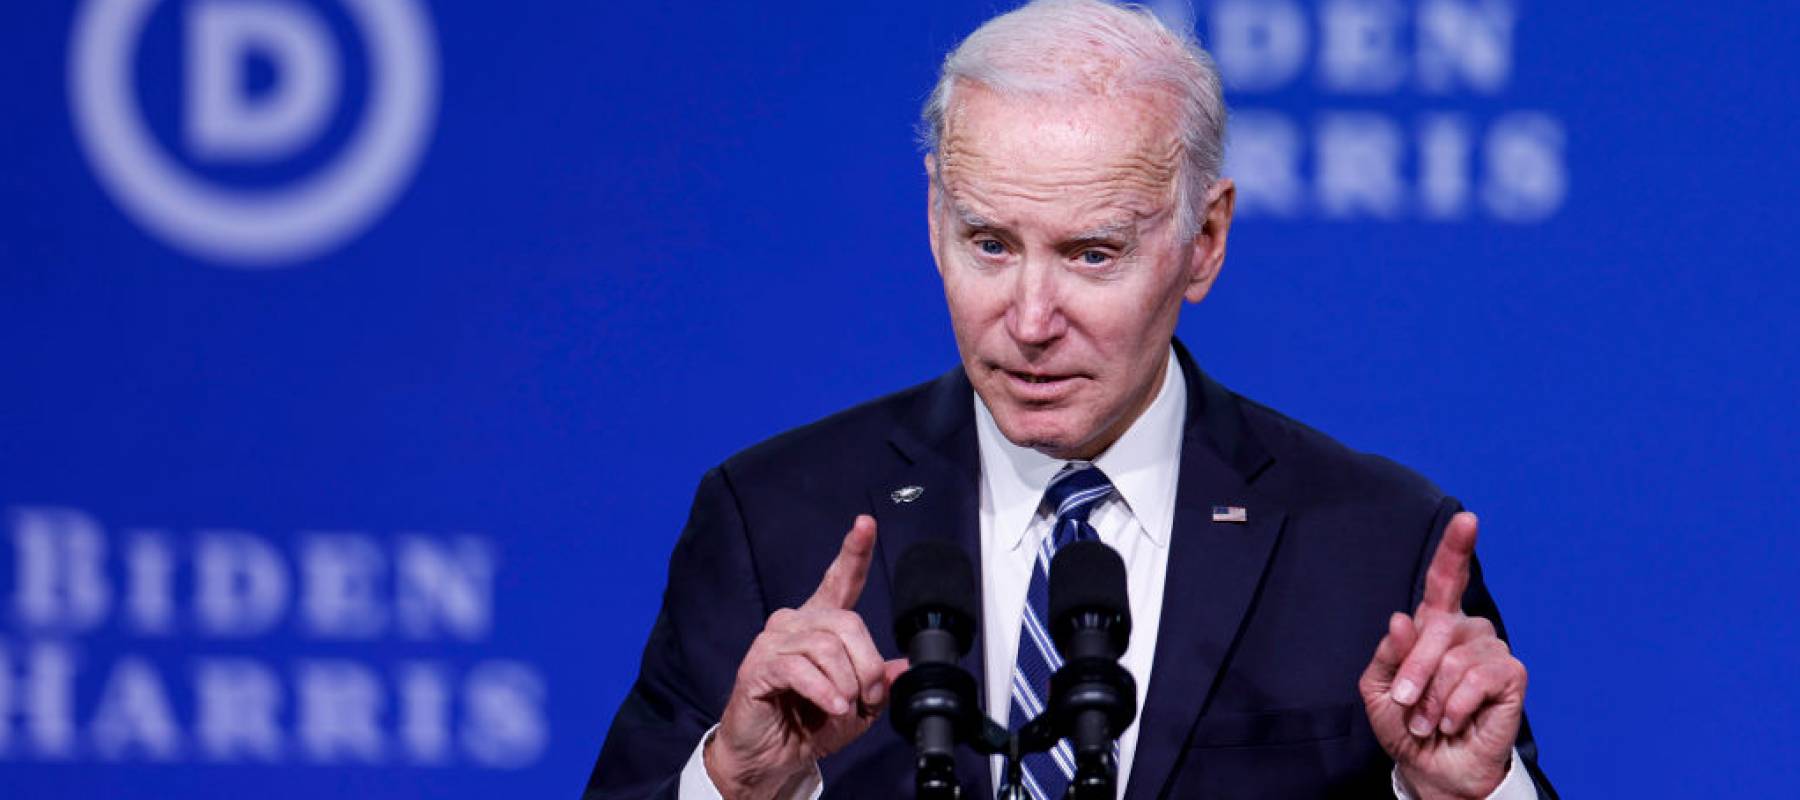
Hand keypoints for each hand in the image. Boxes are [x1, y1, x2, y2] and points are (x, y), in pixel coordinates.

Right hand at [705, 515, 908, 799]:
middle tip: (868, 696)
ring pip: (827, 646)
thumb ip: (880, 682)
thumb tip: (904, 667)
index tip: (866, 523)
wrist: (773, 757)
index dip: (854, 551)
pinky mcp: (758, 666)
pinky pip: (800, 668)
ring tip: (843, 708)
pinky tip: (832, 707)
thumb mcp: (859, 705)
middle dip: (867, 664)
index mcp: (822, 625)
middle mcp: (796, 623)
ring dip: (845, 684)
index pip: (840, 580)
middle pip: (847, 622)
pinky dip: (824, 691)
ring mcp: (774, 642)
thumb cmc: (810, 725)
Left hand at [1359, 512, 1528, 799]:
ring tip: (1434, 719)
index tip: (1466, 519)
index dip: (1455, 548)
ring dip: (1435, 698)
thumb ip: (1389, 654)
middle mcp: (1467, 630)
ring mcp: (1492, 651)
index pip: (1445, 579)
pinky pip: (1478, 679)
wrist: (1433, 767)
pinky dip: (1457, 705)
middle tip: (1408, 706)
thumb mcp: (1380, 689)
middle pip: (1436, 628)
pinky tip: (1456, 721)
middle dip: (1414, 672)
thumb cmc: (1407, 724)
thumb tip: (1403, 618)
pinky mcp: (1512, 676)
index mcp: (1434, 625)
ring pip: (1454, 659)